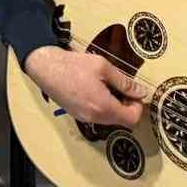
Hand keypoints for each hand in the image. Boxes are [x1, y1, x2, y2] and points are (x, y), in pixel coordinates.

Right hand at [24, 46, 147, 127]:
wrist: (45, 67)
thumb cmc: (73, 65)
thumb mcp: (103, 67)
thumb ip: (125, 82)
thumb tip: (141, 92)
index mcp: (104, 106)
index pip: (133, 119)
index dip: (137, 106)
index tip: (132, 92)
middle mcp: (94, 117)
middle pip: (122, 121)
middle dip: (126, 106)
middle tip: (120, 87)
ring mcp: (84, 118)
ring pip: (109, 119)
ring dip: (114, 106)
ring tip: (106, 86)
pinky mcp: (76, 115)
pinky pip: (97, 116)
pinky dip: (102, 107)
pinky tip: (94, 90)